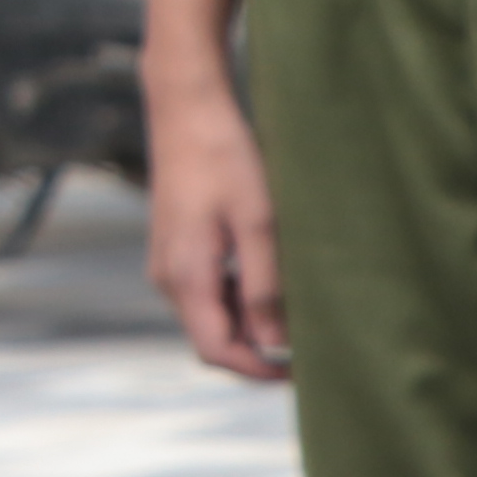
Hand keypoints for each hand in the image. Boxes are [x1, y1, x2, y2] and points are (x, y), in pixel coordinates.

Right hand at [138, 78, 286, 380]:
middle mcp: (167, 276)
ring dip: (251, 321)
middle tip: (309, 337)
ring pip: (211, 316)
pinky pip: (207, 292)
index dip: (261, 370)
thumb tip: (276, 344)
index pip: (217, 351)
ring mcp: (167, 262)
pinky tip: (268, 273)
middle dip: (259, 348)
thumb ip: (264, 288)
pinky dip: (238, 298)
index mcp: (184, 276)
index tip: (305, 367)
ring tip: (295, 301)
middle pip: (212, 339)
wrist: (187, 106)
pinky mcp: (175, 247)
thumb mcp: (257, 222)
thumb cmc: (225, 156)